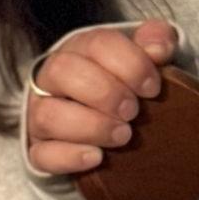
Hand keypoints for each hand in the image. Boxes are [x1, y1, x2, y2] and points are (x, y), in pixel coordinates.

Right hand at [25, 20, 177, 175]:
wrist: (107, 115)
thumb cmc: (128, 80)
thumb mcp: (145, 56)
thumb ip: (157, 42)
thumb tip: (159, 48)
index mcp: (81, 48)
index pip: (97, 44)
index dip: (130, 64)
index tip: (153, 88)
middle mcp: (53, 77)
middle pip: (62, 71)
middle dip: (104, 93)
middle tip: (133, 111)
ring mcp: (40, 112)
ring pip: (47, 115)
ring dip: (90, 126)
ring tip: (123, 135)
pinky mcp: (39, 148)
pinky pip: (42, 154)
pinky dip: (70, 156)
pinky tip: (97, 157)